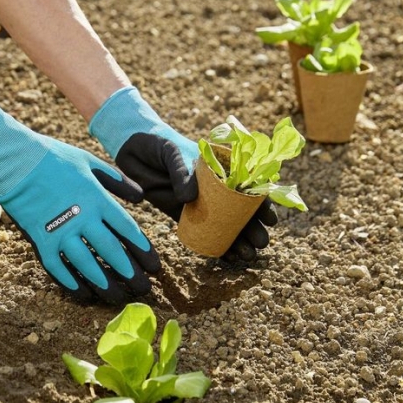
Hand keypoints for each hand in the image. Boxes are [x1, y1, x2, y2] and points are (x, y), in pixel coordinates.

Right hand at [0, 105, 159, 302]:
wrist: (16, 160)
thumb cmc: (54, 157)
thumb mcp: (90, 162)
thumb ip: (117, 181)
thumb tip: (140, 198)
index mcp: (97, 199)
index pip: (127, 230)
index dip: (143, 250)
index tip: (154, 267)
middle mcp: (83, 218)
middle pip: (111, 252)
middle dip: (130, 273)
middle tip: (143, 289)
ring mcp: (60, 232)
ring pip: (87, 265)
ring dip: (104, 284)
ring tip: (118, 297)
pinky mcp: (40, 240)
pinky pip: (57, 268)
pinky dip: (70, 282)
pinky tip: (82, 293)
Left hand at [90, 87, 276, 260]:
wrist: (133, 147)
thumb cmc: (157, 144)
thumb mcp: (171, 153)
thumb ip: (181, 173)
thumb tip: (190, 198)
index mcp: (220, 167)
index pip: (247, 186)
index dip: (261, 203)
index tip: (269, 218)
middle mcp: (213, 187)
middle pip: (239, 210)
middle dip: (252, 228)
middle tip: (260, 243)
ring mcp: (198, 201)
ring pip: (224, 224)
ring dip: (237, 240)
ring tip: (247, 256)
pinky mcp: (181, 213)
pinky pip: (201, 231)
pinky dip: (214, 244)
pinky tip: (226, 258)